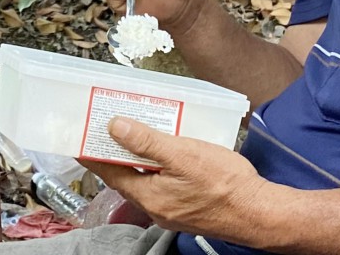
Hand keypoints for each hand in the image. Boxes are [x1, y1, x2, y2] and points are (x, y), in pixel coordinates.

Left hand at [82, 117, 279, 243]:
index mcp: (148, 195)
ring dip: (137, 159)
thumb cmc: (225, 185)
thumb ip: (147, 142)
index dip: (92, 153)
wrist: (259, 212)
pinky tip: (166, 152)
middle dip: (114, 153)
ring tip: (135, 133)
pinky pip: (162, 183)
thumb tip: (115, 127)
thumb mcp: (182, 155)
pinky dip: (156, 167)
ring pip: (145, 179)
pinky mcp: (187, 207)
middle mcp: (156, 206)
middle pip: (125, 176)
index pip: (109, 172)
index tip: (79, 138)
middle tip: (106, 128)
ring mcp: (172, 209)